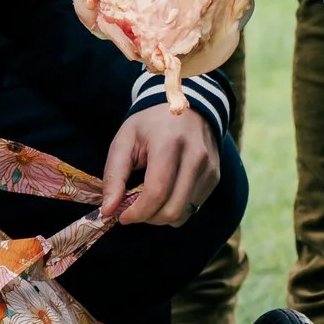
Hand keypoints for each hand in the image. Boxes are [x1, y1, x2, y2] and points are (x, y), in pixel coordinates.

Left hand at [100, 102, 221, 225]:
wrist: (187, 105)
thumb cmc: (150, 124)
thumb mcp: (125, 140)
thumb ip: (114, 176)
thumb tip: (108, 211)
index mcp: (169, 143)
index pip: (156, 193)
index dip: (136, 212)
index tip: (121, 216)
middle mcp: (195, 156)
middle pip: (172, 209)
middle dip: (148, 218)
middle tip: (134, 209)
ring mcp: (209, 167)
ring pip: (183, 213)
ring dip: (161, 216)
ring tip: (149, 199)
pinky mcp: (214, 177)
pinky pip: (193, 207)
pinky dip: (176, 208)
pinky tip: (166, 192)